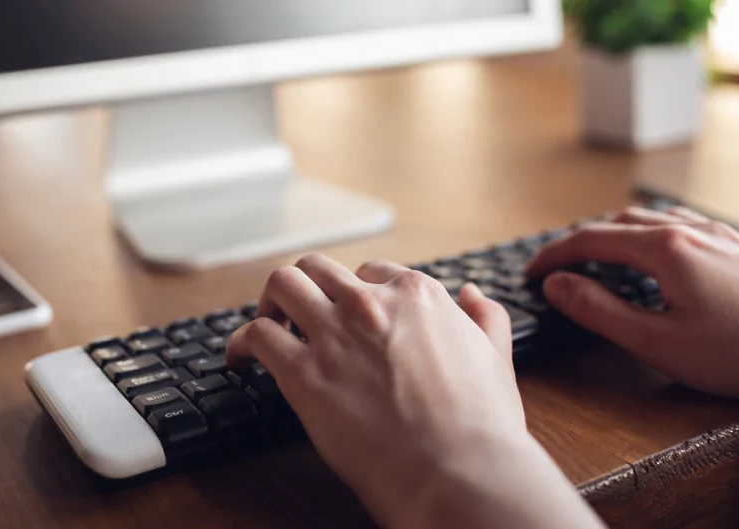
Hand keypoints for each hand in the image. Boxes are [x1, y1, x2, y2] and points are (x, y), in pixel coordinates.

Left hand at [227, 254, 603, 528]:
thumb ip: (485, 317)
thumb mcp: (497, 357)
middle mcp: (371, 303)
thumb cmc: (480, 424)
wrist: (457, 469)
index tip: (347, 314)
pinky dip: (242, 344)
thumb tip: (470, 294)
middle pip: (319, 269)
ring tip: (269, 326)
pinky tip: (242, 361)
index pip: (372, 272)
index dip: (356, 293)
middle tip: (299, 314)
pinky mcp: (303, 372)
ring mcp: (334, 333)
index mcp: (418, 296)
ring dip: (271, 303)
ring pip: (282, 285)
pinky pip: (256, 337)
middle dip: (308, 288)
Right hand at [525, 206, 738, 403]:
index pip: (590, 239)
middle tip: (560, 271)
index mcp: (666, 249)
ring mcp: (721, 234)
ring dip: (617, 237)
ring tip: (601, 264)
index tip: (532, 274)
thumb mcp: (660, 343)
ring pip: (653, 221)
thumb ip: (600, 311)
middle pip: (619, 223)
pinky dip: (651, 238)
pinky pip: (683, 227)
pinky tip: (659, 262)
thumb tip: (557, 285)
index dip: (553, 256)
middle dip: (582, 243)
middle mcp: (692, 230)